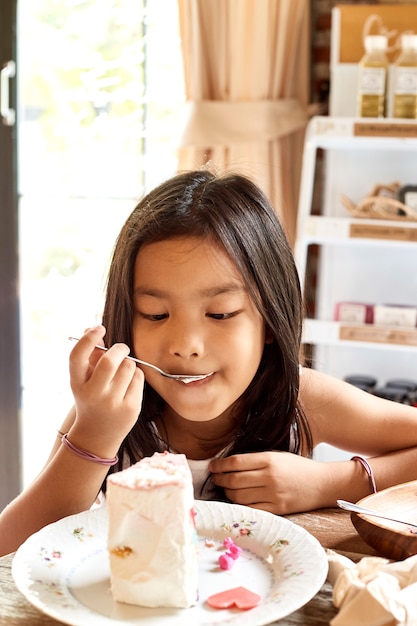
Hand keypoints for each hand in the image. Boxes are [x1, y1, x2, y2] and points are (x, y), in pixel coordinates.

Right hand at [68, 325, 143, 455]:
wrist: (96, 437)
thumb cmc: (90, 400)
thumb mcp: (84, 381)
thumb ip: (89, 355)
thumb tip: (94, 328)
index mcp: (77, 384)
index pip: (77, 357)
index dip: (87, 339)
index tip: (99, 328)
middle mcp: (94, 394)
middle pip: (109, 361)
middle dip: (119, 349)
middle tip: (122, 348)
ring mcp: (113, 403)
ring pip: (128, 366)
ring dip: (128, 363)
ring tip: (123, 372)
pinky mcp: (131, 408)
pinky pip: (139, 377)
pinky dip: (135, 375)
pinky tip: (128, 384)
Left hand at [209, 451, 330, 514]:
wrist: (321, 484)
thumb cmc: (297, 467)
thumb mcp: (277, 456)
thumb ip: (255, 460)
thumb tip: (229, 465)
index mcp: (269, 460)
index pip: (236, 462)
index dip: (220, 465)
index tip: (213, 466)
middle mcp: (270, 477)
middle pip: (234, 480)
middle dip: (220, 479)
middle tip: (215, 478)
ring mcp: (273, 495)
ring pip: (239, 496)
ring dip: (227, 493)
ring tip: (224, 488)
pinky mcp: (277, 509)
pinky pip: (251, 509)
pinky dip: (239, 505)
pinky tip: (236, 500)